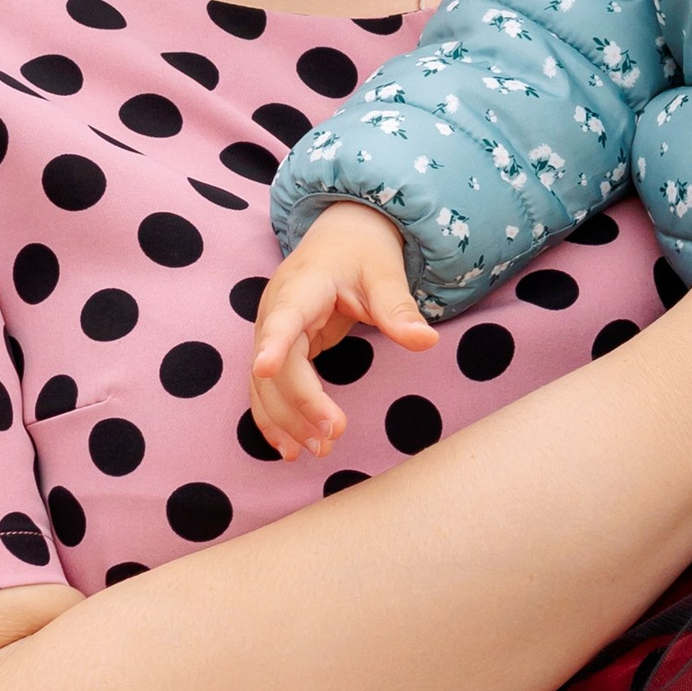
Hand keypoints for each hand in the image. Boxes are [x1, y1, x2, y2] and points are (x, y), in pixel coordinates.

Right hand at [248, 202, 432, 459]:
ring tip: (317, 452)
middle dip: (300, 402)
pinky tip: (290, 449)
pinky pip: (267, 390)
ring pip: (266, 385)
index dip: (273, 344)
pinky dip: (276, 419)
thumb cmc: (361, 253)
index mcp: (302, 287)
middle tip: (333, 435)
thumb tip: (426, 340)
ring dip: (286, 420)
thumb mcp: (384, 273)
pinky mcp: (276, 350)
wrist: (339, 238)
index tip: (266, 369)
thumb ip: (399, 308)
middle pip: (278, 364)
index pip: (284, 318)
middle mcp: (275, 311)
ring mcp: (270, 333)